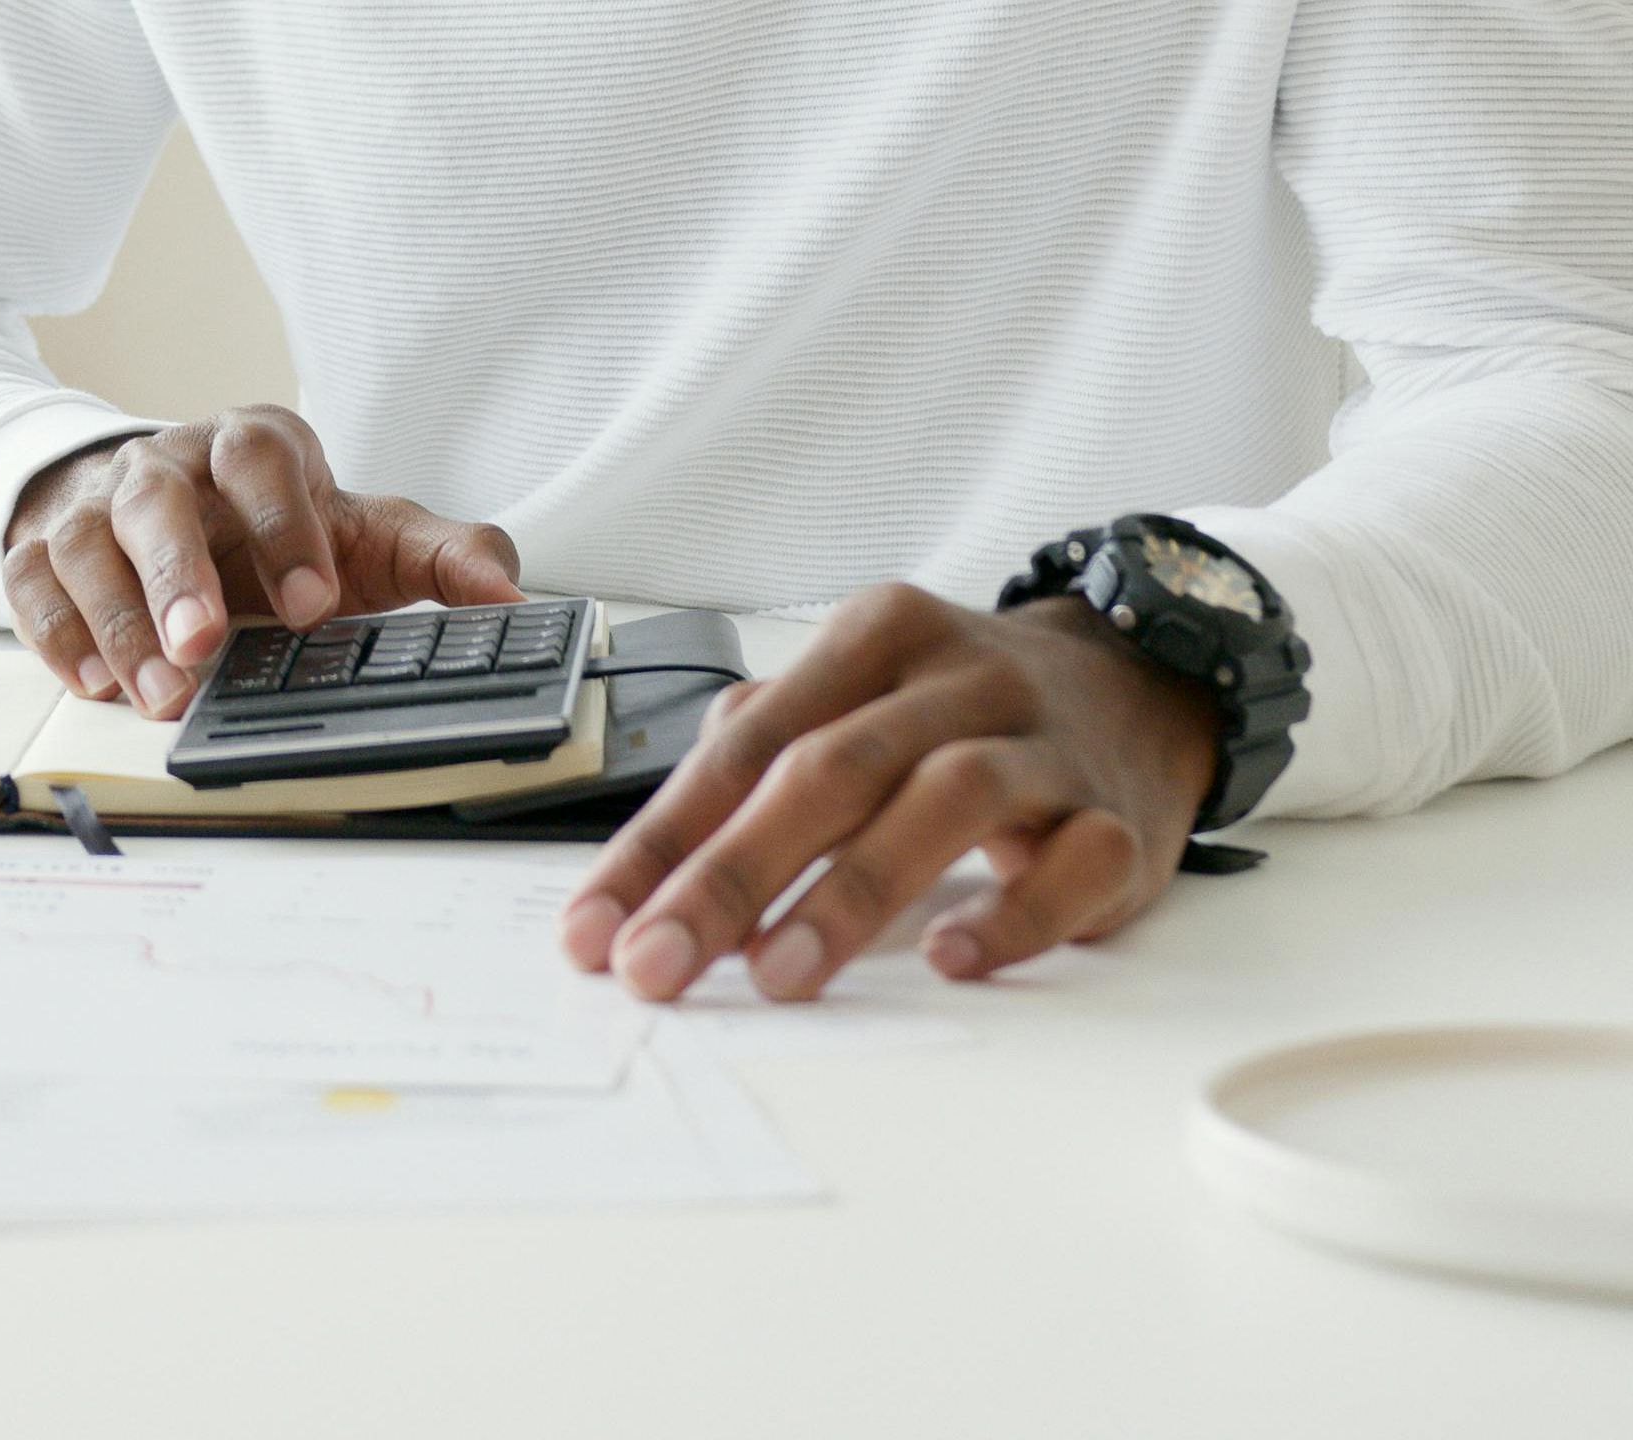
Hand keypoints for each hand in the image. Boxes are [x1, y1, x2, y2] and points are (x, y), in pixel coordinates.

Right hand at [1, 405, 523, 716]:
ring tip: (157, 695)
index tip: (315, 604)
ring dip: (118, 623)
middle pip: (157, 499)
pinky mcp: (44, 547)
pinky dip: (57, 635)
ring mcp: (98, 505)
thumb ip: (442, 558)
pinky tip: (94, 684)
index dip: (284, 526)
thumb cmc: (281, 529)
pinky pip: (33, 583)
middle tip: (205, 648)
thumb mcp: (368, 536)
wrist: (176, 506)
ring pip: (86, 545)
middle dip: (178, 575)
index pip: (260, 460)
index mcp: (254, 447)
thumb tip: (512, 596)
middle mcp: (169, 465)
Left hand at [558, 583, 1220, 998]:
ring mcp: (1045, 746)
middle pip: (830, 768)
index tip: (596, 928)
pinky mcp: (1118, 820)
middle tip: (657, 963)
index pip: (745, 744)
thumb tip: (652, 853)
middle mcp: (960, 678)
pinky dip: (1010, 916)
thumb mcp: (857, 692)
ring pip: (944, 802)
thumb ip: (757, 747)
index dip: (662, 841)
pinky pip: (1072, 866)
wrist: (1142, 685)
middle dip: (729, 874)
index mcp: (876, 638)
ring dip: (849, 894)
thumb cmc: (962, 708)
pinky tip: (947, 958)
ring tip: (775, 976)